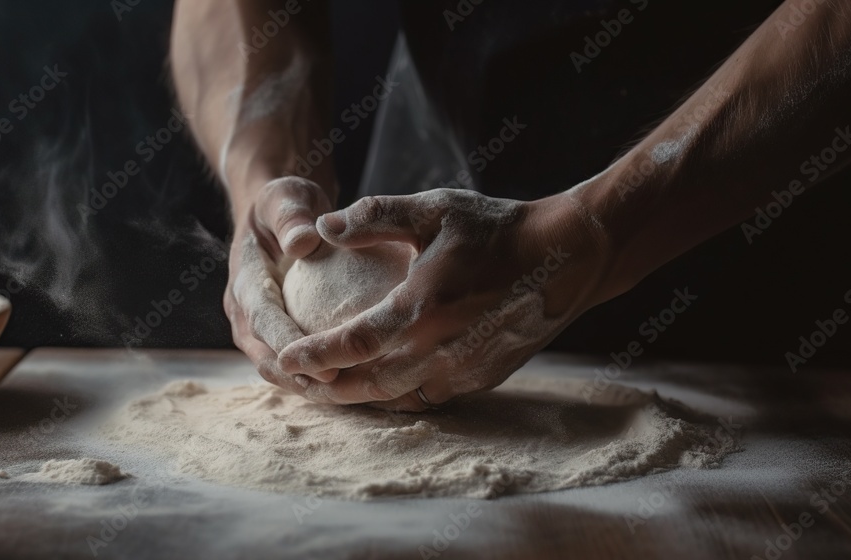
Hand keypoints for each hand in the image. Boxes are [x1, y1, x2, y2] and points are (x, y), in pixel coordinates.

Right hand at [225, 176, 336, 392]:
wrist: (277, 214)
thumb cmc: (285, 203)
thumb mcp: (286, 197)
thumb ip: (291, 216)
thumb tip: (303, 241)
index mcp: (243, 280)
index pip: (261, 318)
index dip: (287, 342)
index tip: (320, 359)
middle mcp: (244, 311)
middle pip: (266, 356)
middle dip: (299, 378)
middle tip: (342, 392)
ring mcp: (258, 327)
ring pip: (279, 368)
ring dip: (309, 386)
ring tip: (352, 396)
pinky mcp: (275, 335)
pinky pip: (296, 362)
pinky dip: (319, 376)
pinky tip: (358, 383)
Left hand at [277, 188, 612, 410]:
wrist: (566, 258)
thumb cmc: (497, 229)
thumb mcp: (433, 210)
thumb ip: (374, 217)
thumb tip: (321, 227)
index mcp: (420, 310)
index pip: (351, 345)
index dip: (312, 355)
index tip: (284, 357)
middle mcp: (438, 351)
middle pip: (366, 385)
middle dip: (324, 388)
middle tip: (294, 381)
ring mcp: (463, 371)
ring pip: (396, 397)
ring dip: (358, 396)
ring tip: (327, 387)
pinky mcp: (481, 378)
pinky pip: (427, 395)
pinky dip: (396, 393)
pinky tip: (380, 382)